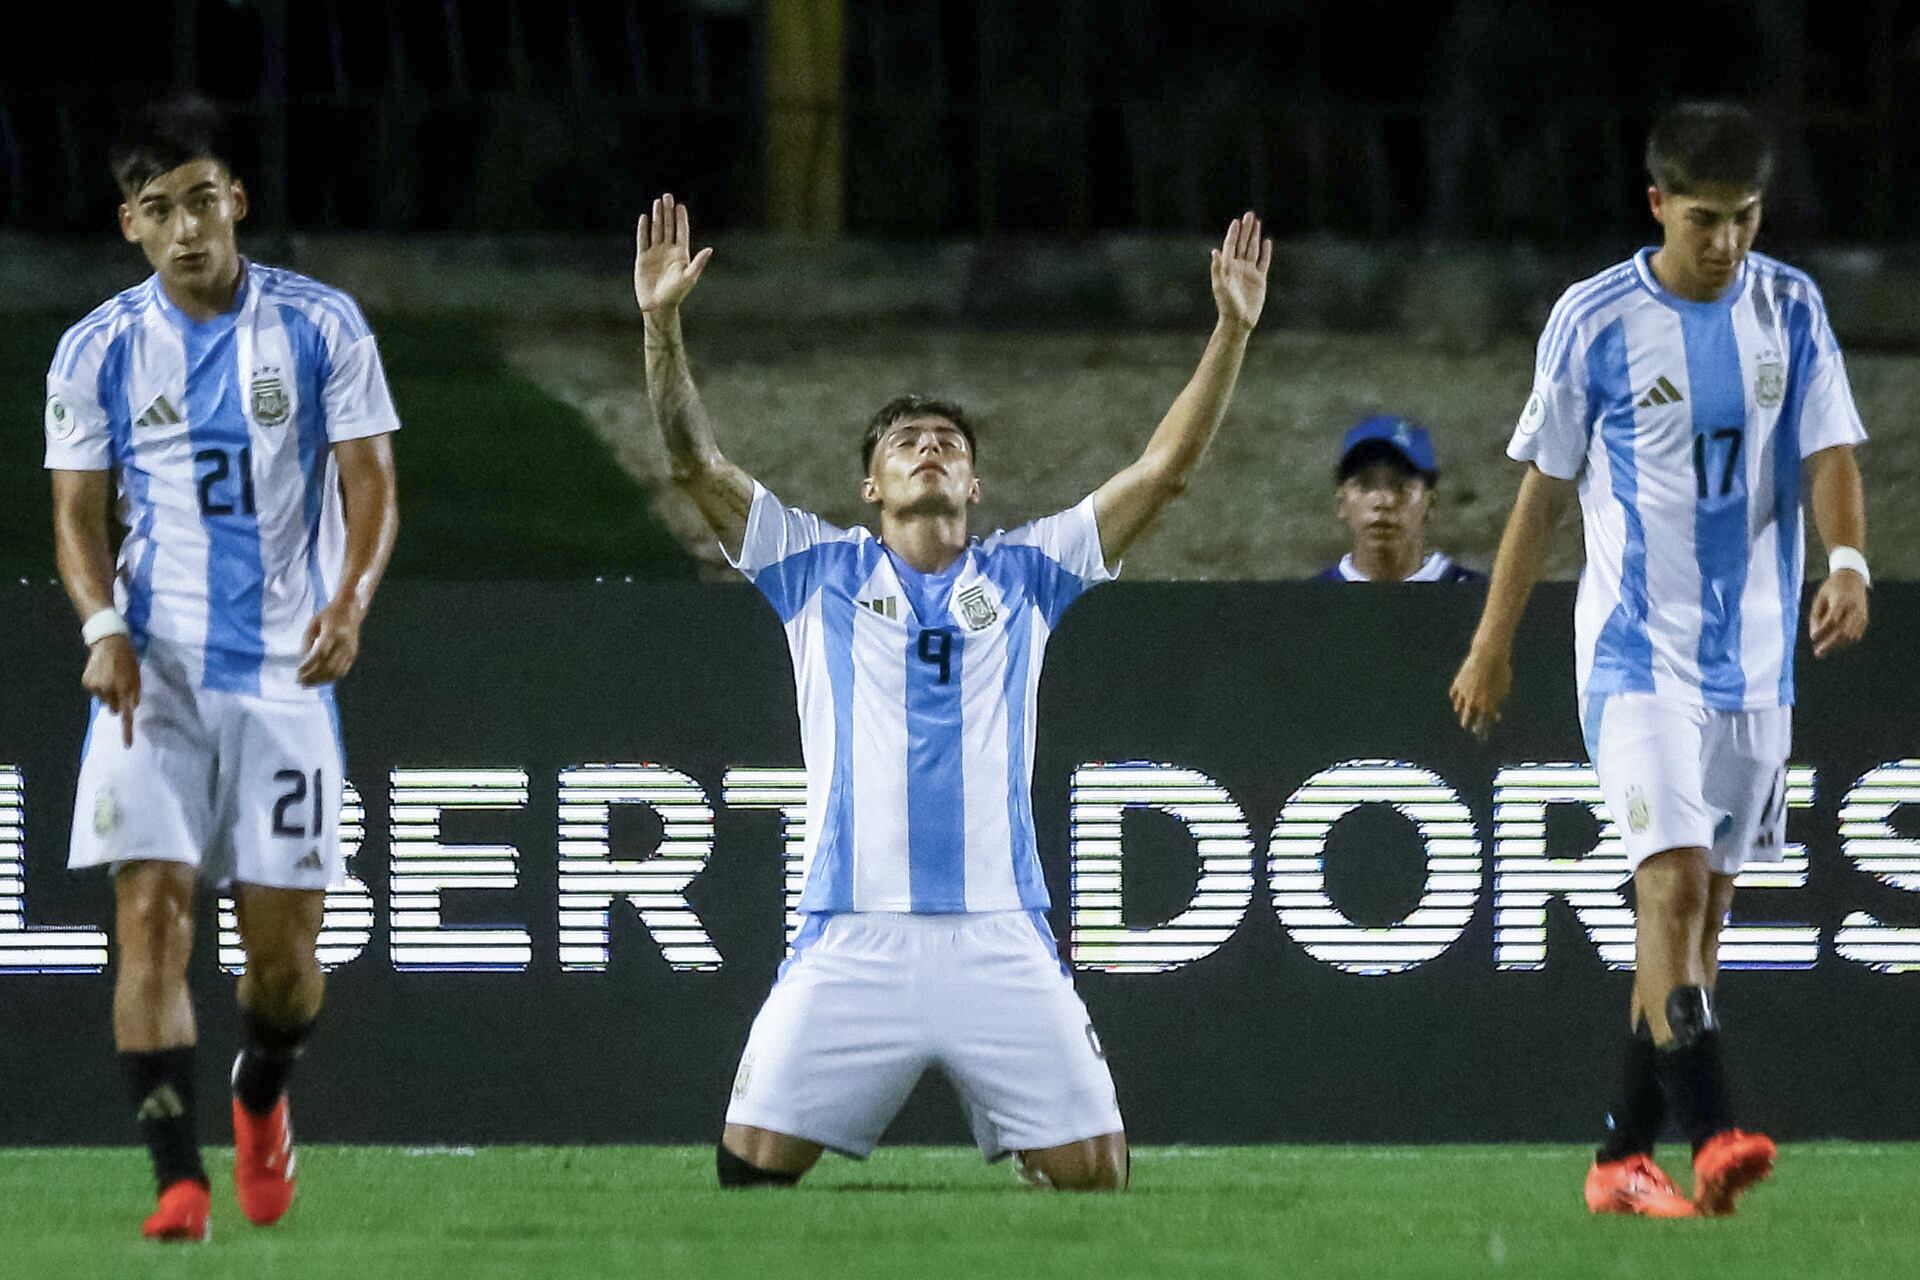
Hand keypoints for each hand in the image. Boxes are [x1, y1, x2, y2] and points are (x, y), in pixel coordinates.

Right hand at [82, 633, 140, 746]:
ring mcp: (97, 688)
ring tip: (110, 676)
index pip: (127, 714)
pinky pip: (95, 692)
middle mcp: (110, 691)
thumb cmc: (128, 659)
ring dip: (108, 692)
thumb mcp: (137, 675)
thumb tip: (131, 707)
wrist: (109, 642)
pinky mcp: (87, 683)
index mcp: (126, 689)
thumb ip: (135, 692)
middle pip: (114, 709)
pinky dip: (98, 686)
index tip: (127, 745)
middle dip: (117, 702)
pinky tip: (101, 673)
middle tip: (119, 685)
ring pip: (104, 700)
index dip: (127, 731)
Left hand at [299, 597, 365, 685]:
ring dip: (321, 680)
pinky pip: (342, 671)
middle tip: (299, 682)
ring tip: (307, 684)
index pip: (320, 654)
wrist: (350, 610)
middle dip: (313, 676)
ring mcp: (351, 650)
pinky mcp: (353, 654)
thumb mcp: (313, 623)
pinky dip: (330, 678)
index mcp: (333, 632)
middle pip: (328, 666)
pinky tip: (319, 680)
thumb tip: (303, 662)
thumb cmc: (328, 616)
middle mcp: (344, 643)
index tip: (297, 672)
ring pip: (336, 672)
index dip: (308, 665)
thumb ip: (307, 642)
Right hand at [635, 193, 713, 315]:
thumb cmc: (676, 294)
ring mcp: (655, 253)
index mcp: (681, 254)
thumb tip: (709, 249)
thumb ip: (698, 263)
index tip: (680, 205)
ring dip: (657, 216)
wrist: (657, 306)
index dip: (681, 218)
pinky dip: (643, 229)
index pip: (681, 232)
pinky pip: (643, 240)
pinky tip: (644, 218)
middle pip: (668, 227)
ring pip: (656, 230)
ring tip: (657, 202)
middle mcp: (668, 251)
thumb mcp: (689, 278)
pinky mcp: (643, 258)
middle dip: (668, 212)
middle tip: (667, 196)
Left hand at [1211, 212, 1270, 330]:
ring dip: (1254, 236)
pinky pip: (1263, 262)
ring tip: (1257, 223)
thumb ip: (1218, 269)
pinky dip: (1265, 252)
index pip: (1231, 246)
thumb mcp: (1220, 286)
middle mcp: (1238, 267)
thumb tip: (1214, 251)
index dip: (1233, 234)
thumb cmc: (1227, 305)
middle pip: (1243, 244)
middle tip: (1249, 214)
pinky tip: (1267, 242)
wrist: (1239, 321)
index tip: (1236, 221)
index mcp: (1228, 267)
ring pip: (1253, 250)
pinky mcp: (1259, 280)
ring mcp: (1249, 272)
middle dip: (1246, 230)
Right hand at [1450, 643, 1511, 739]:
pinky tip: (1456, 700)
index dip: (1482, 728)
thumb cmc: (1500, 671)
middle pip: (1467, 716)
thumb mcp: (1504, 688)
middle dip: (1467, 723)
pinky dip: (1455, 699)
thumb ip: (1499, 702)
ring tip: (1460, 713)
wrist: (1488, 655)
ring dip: (1461, 711)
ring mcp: (1463, 692)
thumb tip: (1497, 713)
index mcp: (1486, 703)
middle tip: (1466, 726)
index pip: (1482, 721)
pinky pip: (1454, 694)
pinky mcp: (1458, 682)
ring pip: (1459, 706)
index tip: (1481, 732)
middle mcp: (1473, 700)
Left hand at [1809, 570, 1868, 657]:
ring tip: (1823, 650)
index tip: (1812, 638)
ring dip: (1837, 645)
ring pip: (1851, 636)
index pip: (1833, 619)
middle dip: (1830, 644)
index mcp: (1842, 601)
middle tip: (1818, 653)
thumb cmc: (1831, 588)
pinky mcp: (1865, 619)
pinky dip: (1844, 641)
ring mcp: (1862, 615)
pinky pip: (1856, 635)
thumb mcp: (1820, 597)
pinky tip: (1833, 644)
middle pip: (1843, 631)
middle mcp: (1854, 609)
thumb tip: (1814, 636)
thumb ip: (1816, 616)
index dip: (1823, 630)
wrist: (1853, 577)